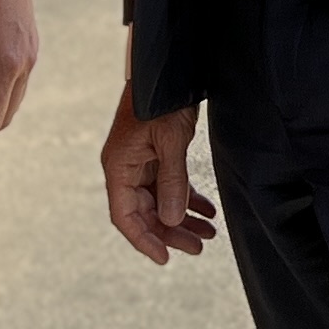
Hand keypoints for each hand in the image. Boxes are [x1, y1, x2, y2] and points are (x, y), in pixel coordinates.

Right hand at [101, 72, 217, 263]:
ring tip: (210, 233)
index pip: (125, 217)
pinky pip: (170, 185)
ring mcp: (141, 162)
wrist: (167, 69)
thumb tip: (172, 221)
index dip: (144, 240)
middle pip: (146, 213)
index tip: (166, 258)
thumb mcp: (170, 141)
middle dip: (172, 232)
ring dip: (183, 218)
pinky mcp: (157, 155)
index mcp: (119, 167)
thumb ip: (172, 181)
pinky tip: (207, 210)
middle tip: (200, 247)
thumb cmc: (162, 100)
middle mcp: (126, 169)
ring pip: (160, 201)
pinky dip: (187, 198)